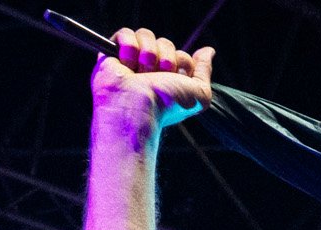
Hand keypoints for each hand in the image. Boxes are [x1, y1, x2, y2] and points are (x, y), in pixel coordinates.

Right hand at [92, 28, 214, 138]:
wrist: (136, 105)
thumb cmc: (166, 105)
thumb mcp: (199, 95)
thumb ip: (205, 72)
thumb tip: (208, 50)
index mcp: (169, 79)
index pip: (181, 55)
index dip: (182, 63)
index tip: (174, 78)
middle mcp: (151, 70)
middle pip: (165, 43)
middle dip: (165, 59)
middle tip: (156, 76)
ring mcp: (131, 60)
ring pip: (146, 35)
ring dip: (148, 53)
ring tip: (140, 72)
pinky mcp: (112, 53)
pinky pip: (125, 33)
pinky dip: (129, 46)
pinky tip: (126, 64)